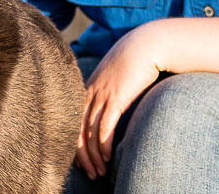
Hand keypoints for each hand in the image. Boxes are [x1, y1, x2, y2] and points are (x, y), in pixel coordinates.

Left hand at [76, 22, 169, 179]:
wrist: (146, 44)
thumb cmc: (134, 61)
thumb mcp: (115, 77)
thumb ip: (108, 92)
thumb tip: (109, 108)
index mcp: (86, 88)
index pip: (71, 122)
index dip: (75, 145)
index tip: (82, 161)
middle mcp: (89, 92)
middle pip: (76, 130)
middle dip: (82, 156)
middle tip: (90, 173)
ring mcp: (101, 95)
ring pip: (89, 132)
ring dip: (94, 156)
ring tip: (99, 171)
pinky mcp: (115, 97)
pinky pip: (105, 126)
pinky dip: (103, 144)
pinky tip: (106, 157)